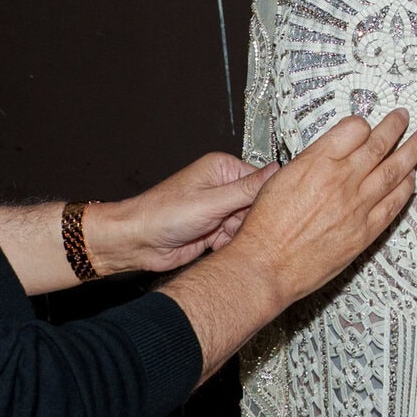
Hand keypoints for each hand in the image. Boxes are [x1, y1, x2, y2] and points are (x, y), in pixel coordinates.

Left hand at [97, 152, 277, 273]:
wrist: (138, 242)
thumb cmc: (163, 214)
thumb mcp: (212, 201)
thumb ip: (247, 189)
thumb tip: (278, 170)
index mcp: (221, 169)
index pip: (260, 181)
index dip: (265, 200)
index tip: (268, 214)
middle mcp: (221, 187)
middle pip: (255, 206)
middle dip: (250, 221)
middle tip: (239, 229)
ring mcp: (218, 210)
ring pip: (247, 225)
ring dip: (240, 235)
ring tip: (226, 239)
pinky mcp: (213, 231)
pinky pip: (235, 239)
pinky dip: (231, 245)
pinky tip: (220, 247)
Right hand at [234, 109, 416, 305]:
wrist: (268, 264)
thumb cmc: (266, 227)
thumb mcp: (279, 179)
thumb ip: (309, 164)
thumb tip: (328, 156)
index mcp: (316, 162)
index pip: (353, 129)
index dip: (362, 124)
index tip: (366, 124)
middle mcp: (340, 180)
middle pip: (378, 144)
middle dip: (395, 127)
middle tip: (404, 116)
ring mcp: (356, 206)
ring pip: (394, 170)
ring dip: (412, 152)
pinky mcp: (365, 231)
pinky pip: (394, 204)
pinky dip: (406, 189)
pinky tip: (412, 179)